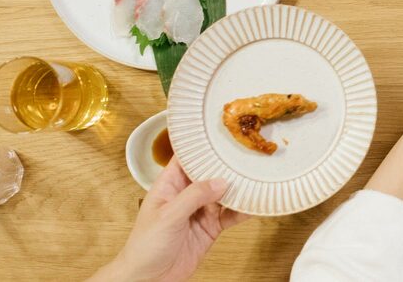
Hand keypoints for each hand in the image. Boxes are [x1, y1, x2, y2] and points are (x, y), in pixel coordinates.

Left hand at [90, 159, 246, 281]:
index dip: (203, 145)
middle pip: (211, 173)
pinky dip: (243, 210)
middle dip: (228, 165)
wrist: (148, 279)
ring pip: (225, 193)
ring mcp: (200, 211)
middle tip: (249, 154)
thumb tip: (221, 181)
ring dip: (240, 187)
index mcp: (170, 184)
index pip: (188, 157)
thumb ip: (194, 196)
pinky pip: (231, 215)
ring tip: (258, 176)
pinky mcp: (211, 228)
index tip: (223, 134)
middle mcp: (187, 194)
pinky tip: (255, 204)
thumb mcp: (168, 216)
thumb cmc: (145, 246)